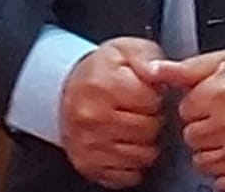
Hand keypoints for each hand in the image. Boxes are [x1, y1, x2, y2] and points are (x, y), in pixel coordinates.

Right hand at [58, 37, 165, 188]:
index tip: (144, 93)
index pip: (151, 102)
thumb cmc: (102, 72)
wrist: (68, 89)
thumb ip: (147, 57)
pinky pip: (127, 175)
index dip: (155, 97)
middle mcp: (91, 117)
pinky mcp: (88, 165)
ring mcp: (88, 144)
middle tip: (138, 110)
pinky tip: (125, 144)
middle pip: (148, 130)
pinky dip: (132, 163)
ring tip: (132, 126)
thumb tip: (156, 72)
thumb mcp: (125, 50)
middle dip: (151, 120)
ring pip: (141, 156)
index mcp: (102, 86)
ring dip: (144, 143)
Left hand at [148, 50, 224, 191]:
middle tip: (224, 120)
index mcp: (216, 96)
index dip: (196, 106)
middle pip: (191, 137)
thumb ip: (188, 67)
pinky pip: (222, 183)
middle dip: (203, 129)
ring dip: (213, 152)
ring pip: (202, 162)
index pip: (183, 110)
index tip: (211, 103)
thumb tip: (155, 70)